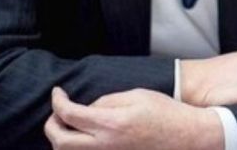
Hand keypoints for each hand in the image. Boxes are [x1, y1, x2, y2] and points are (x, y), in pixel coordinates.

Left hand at [44, 87, 222, 149]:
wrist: (185, 137)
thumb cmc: (165, 113)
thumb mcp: (136, 95)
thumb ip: (107, 101)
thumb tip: (86, 109)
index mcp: (111, 123)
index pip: (69, 115)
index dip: (58, 101)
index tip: (58, 92)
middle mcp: (105, 145)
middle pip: (60, 141)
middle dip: (51, 124)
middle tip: (57, 110)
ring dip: (62, 137)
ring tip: (69, 121)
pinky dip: (77, 146)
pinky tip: (83, 134)